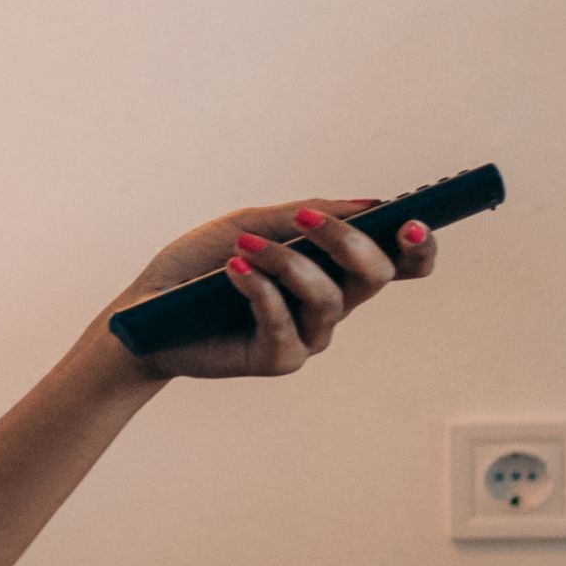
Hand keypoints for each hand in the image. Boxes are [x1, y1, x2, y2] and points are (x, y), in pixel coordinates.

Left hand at [108, 200, 439, 381]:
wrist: (147, 308)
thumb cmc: (200, 265)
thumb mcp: (251, 224)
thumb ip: (308, 214)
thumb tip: (370, 205)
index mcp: (333, 271)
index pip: (397, 263)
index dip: (418, 247)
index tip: (413, 221)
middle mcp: (330, 305)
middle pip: (375, 276)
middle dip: (347, 242)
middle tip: (305, 219)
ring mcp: (308, 336)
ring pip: (328, 298)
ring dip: (287, 264)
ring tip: (242, 248)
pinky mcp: (279, 360)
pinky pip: (285, 325)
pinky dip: (260, 291)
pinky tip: (234, 271)